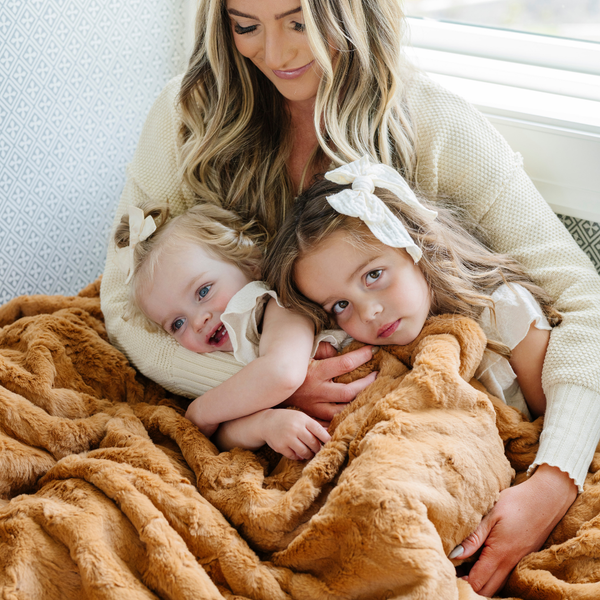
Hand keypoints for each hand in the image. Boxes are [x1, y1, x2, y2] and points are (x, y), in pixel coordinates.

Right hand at [263, 409, 330, 460]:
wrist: (266, 422)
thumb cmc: (288, 419)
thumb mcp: (300, 417)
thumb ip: (313, 425)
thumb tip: (328, 433)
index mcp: (303, 419)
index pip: (319, 431)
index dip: (327, 439)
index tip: (331, 444)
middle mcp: (296, 428)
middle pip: (313, 443)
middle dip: (318, 449)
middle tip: (318, 451)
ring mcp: (287, 438)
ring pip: (305, 452)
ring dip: (309, 455)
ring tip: (310, 454)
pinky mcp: (280, 447)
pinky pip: (294, 456)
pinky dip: (298, 457)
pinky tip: (299, 455)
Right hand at [282, 344, 377, 421]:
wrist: (270, 392)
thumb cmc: (292, 369)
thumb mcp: (305, 355)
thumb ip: (323, 350)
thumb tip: (339, 350)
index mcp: (316, 372)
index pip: (345, 364)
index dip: (362, 356)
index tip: (372, 351)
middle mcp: (317, 391)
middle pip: (349, 391)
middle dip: (367, 383)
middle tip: (377, 375)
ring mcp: (315, 407)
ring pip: (344, 410)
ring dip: (359, 402)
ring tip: (369, 394)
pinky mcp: (313, 418)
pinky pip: (333, 422)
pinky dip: (345, 417)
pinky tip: (355, 410)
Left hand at [455, 464, 576, 596]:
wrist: (546, 499)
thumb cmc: (515, 502)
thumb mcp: (490, 515)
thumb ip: (473, 537)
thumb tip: (455, 555)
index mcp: (499, 554)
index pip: (478, 582)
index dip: (463, 582)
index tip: (451, 572)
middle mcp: (510, 563)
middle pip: (487, 590)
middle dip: (471, 586)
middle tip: (456, 572)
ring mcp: (518, 563)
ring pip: (498, 585)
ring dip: (483, 582)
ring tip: (467, 568)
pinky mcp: (523, 558)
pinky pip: (507, 577)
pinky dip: (493, 577)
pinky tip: (483, 563)